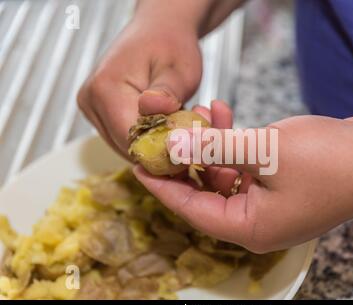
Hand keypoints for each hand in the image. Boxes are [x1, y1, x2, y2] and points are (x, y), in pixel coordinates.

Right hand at [77, 9, 202, 157]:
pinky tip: (160, 124)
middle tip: (185, 137)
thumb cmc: (171, 46)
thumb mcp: (179, 69)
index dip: (161, 151)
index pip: (131, 141)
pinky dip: (144, 138)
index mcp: (106, 90)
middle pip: (126, 147)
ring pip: (125, 146)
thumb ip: (168, 93)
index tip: (187, 148)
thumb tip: (153, 108)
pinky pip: (122, 138)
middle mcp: (90, 102)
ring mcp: (91, 109)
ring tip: (173, 125)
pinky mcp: (97, 114)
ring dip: (151, 144)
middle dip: (158, 149)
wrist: (158, 31)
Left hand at [134, 102, 352, 252]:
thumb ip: (215, 146)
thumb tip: (175, 143)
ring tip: (205, 114)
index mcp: (248, 229)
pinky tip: (228, 119)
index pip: (190, 209)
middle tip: (171, 130)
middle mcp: (256, 224)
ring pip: (226, 178)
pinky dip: (235, 148)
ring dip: (214, 147)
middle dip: (189, 159)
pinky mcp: (281, 189)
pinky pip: (245, 171)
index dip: (161, 184)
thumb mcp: (263, 150)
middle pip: (206, 194)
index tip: (139, 162)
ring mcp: (270, 207)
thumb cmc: (330, 162)